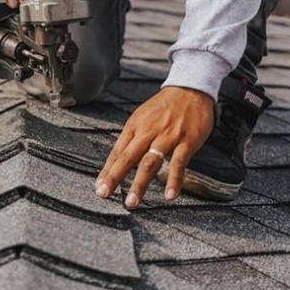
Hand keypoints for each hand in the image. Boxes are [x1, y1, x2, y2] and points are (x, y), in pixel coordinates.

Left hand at [94, 86, 214, 207]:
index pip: (117, 152)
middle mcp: (148, 131)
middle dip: (115, 178)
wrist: (190, 88)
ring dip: (139, 183)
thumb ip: (132, 138)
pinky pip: (179, 162)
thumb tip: (118, 159)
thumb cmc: (165, 106)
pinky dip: (174, 179)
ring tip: (132, 201)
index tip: (99, 187)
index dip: (107, 171)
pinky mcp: (187, 140)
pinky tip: (170, 194)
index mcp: (135, 126)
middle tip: (105, 194)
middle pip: (128, 157)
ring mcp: (167, 136)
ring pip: (150, 162)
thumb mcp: (142, 117)